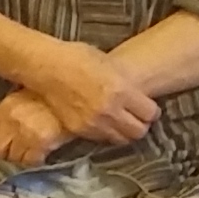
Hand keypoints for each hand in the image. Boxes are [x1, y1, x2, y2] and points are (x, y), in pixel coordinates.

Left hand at [0, 89, 73, 165]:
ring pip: (13, 159)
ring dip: (20, 158)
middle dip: (4, 153)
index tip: (0, 143)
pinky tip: (43, 155)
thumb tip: (5, 121)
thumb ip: (13, 107)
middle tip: (16, 151)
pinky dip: (36, 161)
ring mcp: (25, 133)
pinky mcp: (41, 143)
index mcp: (6, 106)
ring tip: (31, 153)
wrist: (80, 91)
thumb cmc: (55, 91)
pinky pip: (31, 162)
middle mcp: (11, 120)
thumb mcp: (28, 92)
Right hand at [25, 40, 158, 143]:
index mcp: (121, 90)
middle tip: (138, 118)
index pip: (150, 113)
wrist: (47, 67)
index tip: (148, 107)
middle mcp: (110, 110)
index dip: (151, 111)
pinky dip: (106, 133)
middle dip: (141, 125)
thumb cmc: (78, 58)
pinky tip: (104, 123)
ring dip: (124, 132)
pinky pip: (101, 139)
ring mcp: (94, 122)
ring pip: (121, 140)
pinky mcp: (79, 130)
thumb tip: (137, 93)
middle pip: (139, 131)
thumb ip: (124, 84)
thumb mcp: (109, 64)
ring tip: (120, 122)